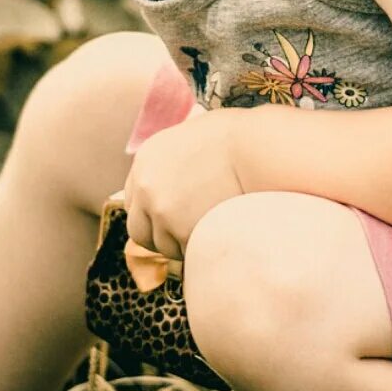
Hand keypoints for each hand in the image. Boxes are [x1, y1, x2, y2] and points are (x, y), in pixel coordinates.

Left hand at [120, 104, 247, 261]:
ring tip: (210, 232)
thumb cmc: (239, 138)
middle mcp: (146, 185)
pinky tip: (218, 237)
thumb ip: (175, 163)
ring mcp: (161, 209)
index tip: (172, 219)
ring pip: (164, 246)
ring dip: (183, 245)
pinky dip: (199, 250)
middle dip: (161, 237)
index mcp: (146, 159)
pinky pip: (186, 252)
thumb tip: (177, 184)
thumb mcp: (194, 138)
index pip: (135, 201)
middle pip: (140, 230)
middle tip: (186, 237)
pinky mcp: (180, 229)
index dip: (153, 213)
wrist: (256, 148)